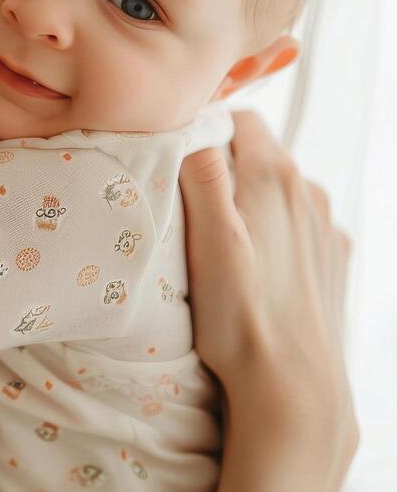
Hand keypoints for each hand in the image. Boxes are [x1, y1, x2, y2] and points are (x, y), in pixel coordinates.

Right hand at [180, 110, 357, 491]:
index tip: (176, 154)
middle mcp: (309, 193)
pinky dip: (272, 230)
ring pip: (276, 189)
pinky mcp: (333, 259)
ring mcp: (325, 227)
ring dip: (247, 199)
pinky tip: (254, 266)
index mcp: (276, 177)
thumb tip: (189, 128)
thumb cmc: (241, 319)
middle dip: (222, 165)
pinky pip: (296, 223)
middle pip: (257, 153)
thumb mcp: (207, 240)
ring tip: (218, 241)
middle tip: (186, 203)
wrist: (295, 392)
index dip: (205, 127)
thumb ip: (200, 175)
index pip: (239, 118)